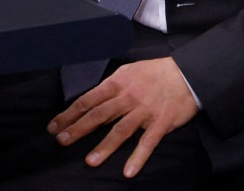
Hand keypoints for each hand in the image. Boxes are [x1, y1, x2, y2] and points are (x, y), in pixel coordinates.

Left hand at [47, 57, 199, 177]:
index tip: (54, 126)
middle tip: (61, 142)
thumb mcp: (130, 71)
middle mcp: (129, 96)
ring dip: (104, 147)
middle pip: (99, 115)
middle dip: (78, 129)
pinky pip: (147, 142)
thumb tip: (92, 100)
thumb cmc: (156, 73)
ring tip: (90, 161)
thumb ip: (111, 85)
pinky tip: (128, 172)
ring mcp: (144, 111)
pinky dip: (138, 157)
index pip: (88, 100)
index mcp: (118, 83)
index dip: (70, 114)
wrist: (188, 73)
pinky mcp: (161, 122)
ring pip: (120, 130)